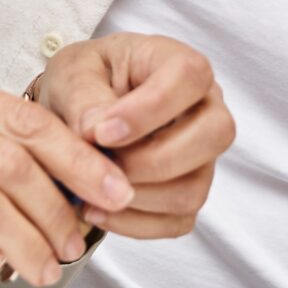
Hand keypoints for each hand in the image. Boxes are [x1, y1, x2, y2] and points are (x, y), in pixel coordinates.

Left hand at [33, 34, 234, 237]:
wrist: (75, 114)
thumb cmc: (82, 84)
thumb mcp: (71, 75)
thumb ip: (84, 98)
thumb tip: (97, 133)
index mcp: (177, 64)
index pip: (190, 77)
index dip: (151, 109)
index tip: (103, 133)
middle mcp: (203, 108)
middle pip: (216, 134)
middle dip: (155, 160)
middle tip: (105, 163)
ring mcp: (201, 155)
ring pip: (195, 188)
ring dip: (140, 197)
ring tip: (91, 191)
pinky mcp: (188, 191)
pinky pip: (177, 220)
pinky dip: (134, 223)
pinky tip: (98, 211)